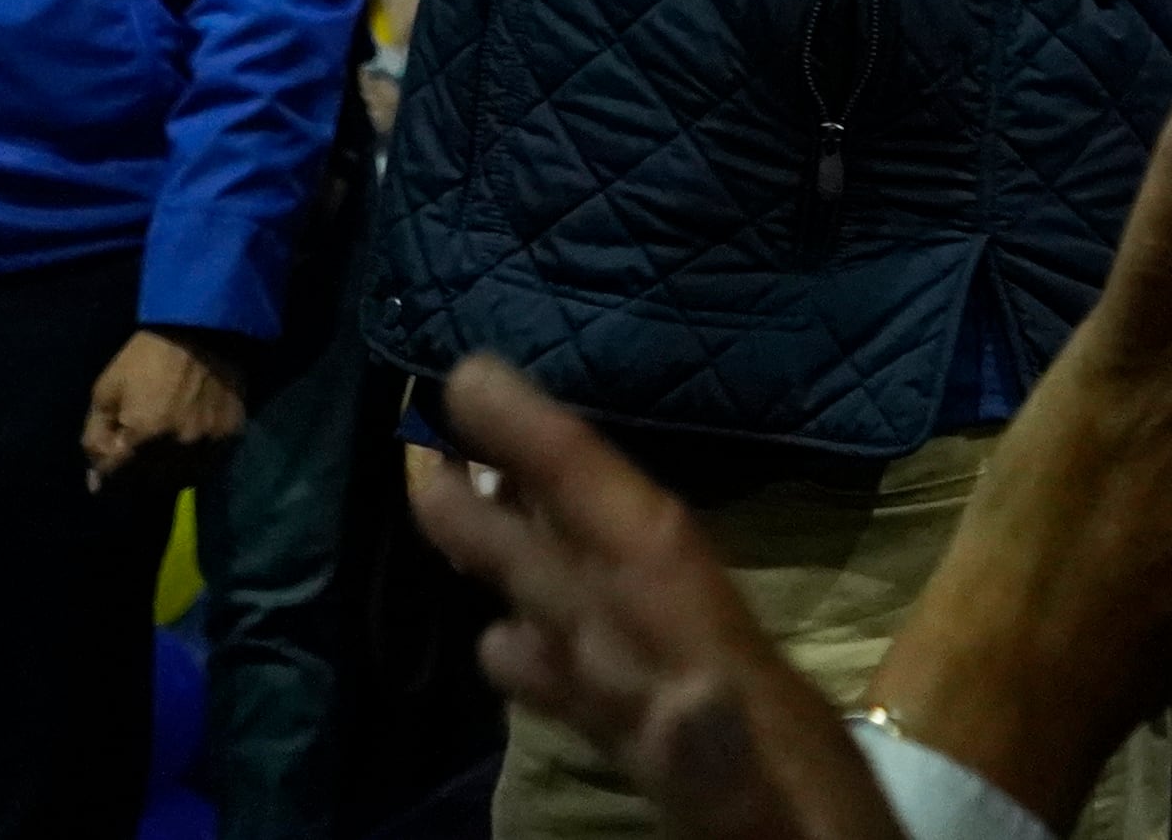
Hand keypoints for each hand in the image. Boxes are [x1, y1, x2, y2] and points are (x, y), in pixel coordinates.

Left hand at [83, 329, 251, 492]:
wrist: (200, 329)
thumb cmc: (146, 357)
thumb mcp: (106, 391)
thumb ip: (95, 439)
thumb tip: (96, 483)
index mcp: (143, 437)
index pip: (117, 479)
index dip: (107, 470)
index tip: (109, 459)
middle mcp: (178, 449)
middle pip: (148, 485)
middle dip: (134, 475)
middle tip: (134, 454)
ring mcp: (208, 445)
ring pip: (179, 481)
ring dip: (164, 474)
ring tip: (160, 452)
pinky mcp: (230, 438)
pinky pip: (207, 466)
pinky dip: (192, 463)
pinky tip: (185, 443)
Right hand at [415, 361, 898, 839]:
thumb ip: (731, 777)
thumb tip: (683, 692)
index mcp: (739, 687)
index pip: (643, 542)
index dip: (563, 454)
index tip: (482, 374)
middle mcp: (717, 691)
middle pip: (608, 573)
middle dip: (524, 489)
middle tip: (432, 405)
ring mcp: (707, 741)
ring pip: (602, 631)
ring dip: (524, 566)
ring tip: (436, 505)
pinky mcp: (700, 803)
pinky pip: (613, 714)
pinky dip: (553, 674)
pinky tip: (501, 654)